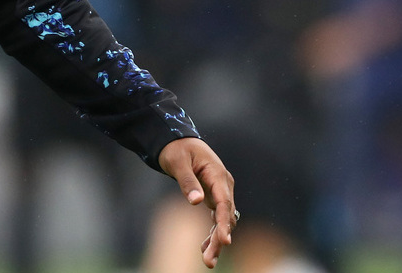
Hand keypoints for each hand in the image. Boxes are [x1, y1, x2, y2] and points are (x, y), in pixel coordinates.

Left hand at [157, 137, 236, 268]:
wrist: (176, 141)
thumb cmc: (176, 149)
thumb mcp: (177, 162)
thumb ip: (187, 181)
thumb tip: (196, 202)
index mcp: (217, 174)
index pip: (224, 202)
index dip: (224, 223)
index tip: (225, 240)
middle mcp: (223, 185)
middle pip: (226, 215)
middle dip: (220, 238)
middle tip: (209, 260)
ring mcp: (220, 191)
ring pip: (223, 219)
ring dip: (217, 240)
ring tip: (208, 261)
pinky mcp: (214, 196)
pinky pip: (216, 217)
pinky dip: (212, 232)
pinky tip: (206, 248)